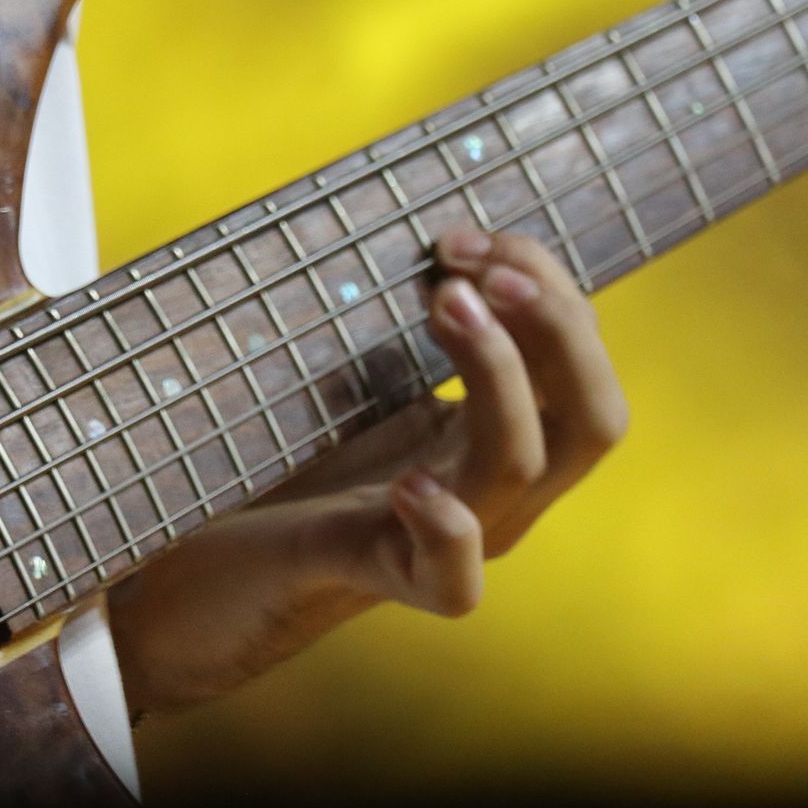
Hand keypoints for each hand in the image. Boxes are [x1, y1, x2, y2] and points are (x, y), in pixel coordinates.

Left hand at [106, 228, 627, 712]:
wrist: (213, 560)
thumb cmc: (285, 455)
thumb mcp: (358, 372)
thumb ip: (401, 319)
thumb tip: (420, 226)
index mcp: (497, 432)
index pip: (578, 361)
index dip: (546, 283)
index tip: (461, 235)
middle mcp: (494, 491)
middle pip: (594, 418)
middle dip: (557, 324)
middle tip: (478, 264)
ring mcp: (450, 541)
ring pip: (522, 467)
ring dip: (495, 374)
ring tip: (444, 304)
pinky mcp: (383, 579)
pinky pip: (453, 581)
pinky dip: (445, 527)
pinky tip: (410, 484)